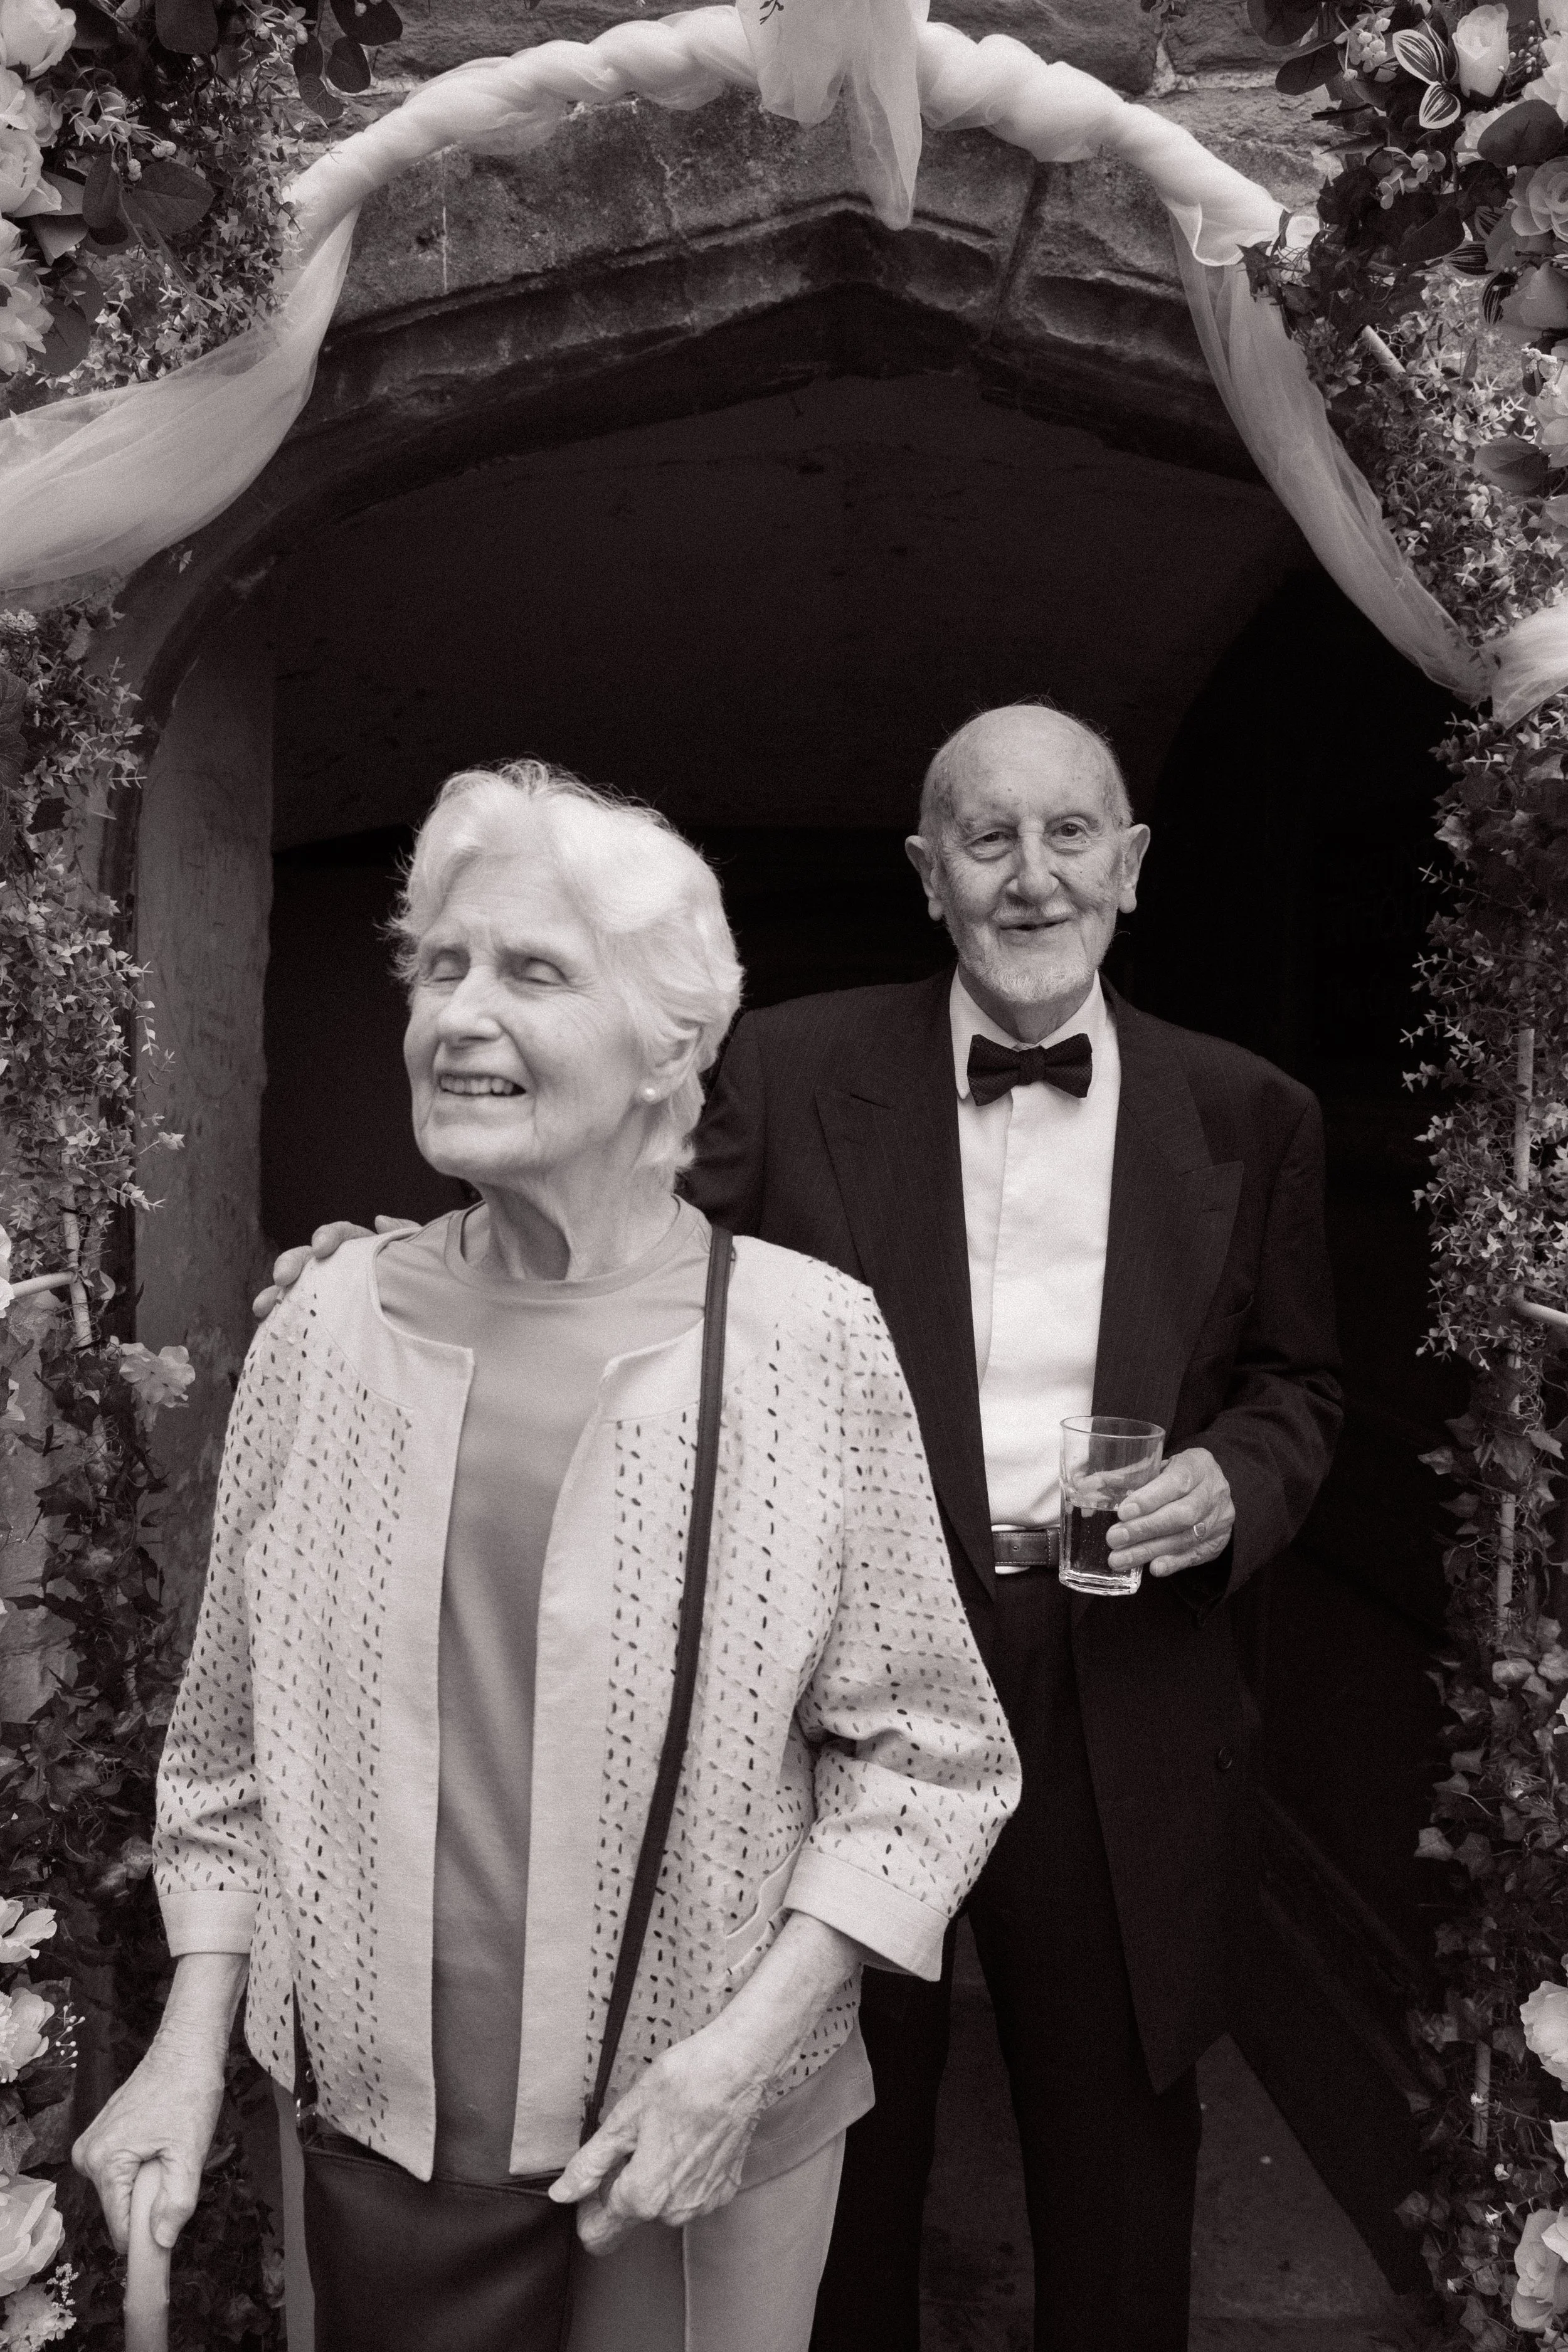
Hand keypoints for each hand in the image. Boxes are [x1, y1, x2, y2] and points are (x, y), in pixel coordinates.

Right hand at [73, 2038, 223, 2255]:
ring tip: (170, 2148)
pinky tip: (162, 2142)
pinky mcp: (103, 2136)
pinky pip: (123, 2170)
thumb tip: (161, 2240)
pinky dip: (145, 2166)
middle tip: (176, 2165)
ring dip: (149, 2182)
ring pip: (123, 2190)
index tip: (170, 2234)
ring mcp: (93, 2144)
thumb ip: (176, 2201)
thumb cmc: (188, 2090)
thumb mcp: (189, 2151)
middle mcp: (88, 2155)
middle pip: (121, 2208)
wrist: (187, 2048)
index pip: (120, 2226)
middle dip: (150, 2200)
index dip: (147, 2238)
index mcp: (104, 2161)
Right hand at [252, 1216, 412, 1317]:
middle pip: (309, 1259)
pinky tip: (266, 1326)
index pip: (342, 1235)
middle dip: (292, 1263)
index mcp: (362, 1250)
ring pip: (296, 1289)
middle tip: (282, 1278)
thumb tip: (380, 1219)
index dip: (329, 1236)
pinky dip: (279, 1321)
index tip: (321, 1247)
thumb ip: (406, 1236)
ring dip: (275, 1295)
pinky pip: (296, 1317)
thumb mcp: (422, 1259)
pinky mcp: (320, 1320)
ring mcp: (327, 1295)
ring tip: (263, 1307)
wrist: (435, 1322)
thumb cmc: (426, 1285)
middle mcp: (339, 1269)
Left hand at [549, 2014, 767, 2254]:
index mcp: (644, 2196)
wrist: (740, 2066)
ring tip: (663, 2132)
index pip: (598, 2233)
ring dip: (653, 2177)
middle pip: (629, 2215)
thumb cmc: (685, 2082)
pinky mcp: (724, 2190)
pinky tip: (686, 2137)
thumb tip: (562, 2193)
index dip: (586, 2206)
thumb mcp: (625, 2117)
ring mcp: (703, 2203)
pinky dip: (681, 2173)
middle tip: (634, 2137)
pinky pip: (687, 2193)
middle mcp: (674, 2212)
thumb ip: (590, 2164)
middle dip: (622, 2184)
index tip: (593, 2176)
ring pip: (660, 2204)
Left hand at [1105, 1445, 1233, 1579]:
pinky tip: (1153, 1568)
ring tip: (1119, 1558)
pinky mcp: (1216, 1542)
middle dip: (1145, 1529)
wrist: (1214, 1488)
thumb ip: (1129, 1476)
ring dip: (1150, 1550)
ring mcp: (1218, 1519)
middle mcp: (1213, 1492)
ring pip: (1185, 1538)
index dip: (1150, 1498)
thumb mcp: (1159, 1466)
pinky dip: (1173, 1563)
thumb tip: (1088, 1486)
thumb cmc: (1177, 1475)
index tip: (1123, 1511)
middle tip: (1114, 1539)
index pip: (1177, 1481)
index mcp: (1198, 1465)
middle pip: (1182, 1514)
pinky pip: (1195, 1555)